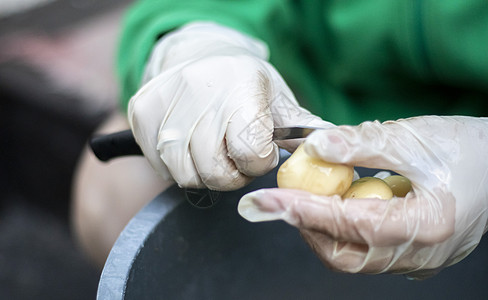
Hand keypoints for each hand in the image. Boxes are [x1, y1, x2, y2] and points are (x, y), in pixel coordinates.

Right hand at [129, 22, 329, 190]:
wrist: (199, 55)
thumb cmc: (245, 84)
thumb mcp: (278, 99)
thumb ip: (303, 129)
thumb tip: (332, 148)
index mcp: (242, 87)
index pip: (250, 153)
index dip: (258, 162)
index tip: (259, 152)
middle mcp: (199, 91)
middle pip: (215, 172)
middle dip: (232, 174)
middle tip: (235, 156)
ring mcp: (165, 103)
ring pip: (185, 175)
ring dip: (203, 172)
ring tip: (212, 148)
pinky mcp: (141, 113)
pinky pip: (161, 166)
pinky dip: (178, 165)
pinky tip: (189, 144)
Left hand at [238, 116, 487, 278]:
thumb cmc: (467, 149)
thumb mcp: (414, 138)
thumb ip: (362, 144)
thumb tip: (315, 147)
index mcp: (426, 224)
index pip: (349, 224)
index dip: (302, 211)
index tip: (265, 200)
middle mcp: (420, 252)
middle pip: (344, 254)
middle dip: (305, 227)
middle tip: (279, 200)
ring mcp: (417, 258)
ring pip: (351, 256)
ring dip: (320, 229)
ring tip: (304, 199)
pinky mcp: (412, 253)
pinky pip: (364, 250)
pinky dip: (340, 230)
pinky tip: (333, 205)